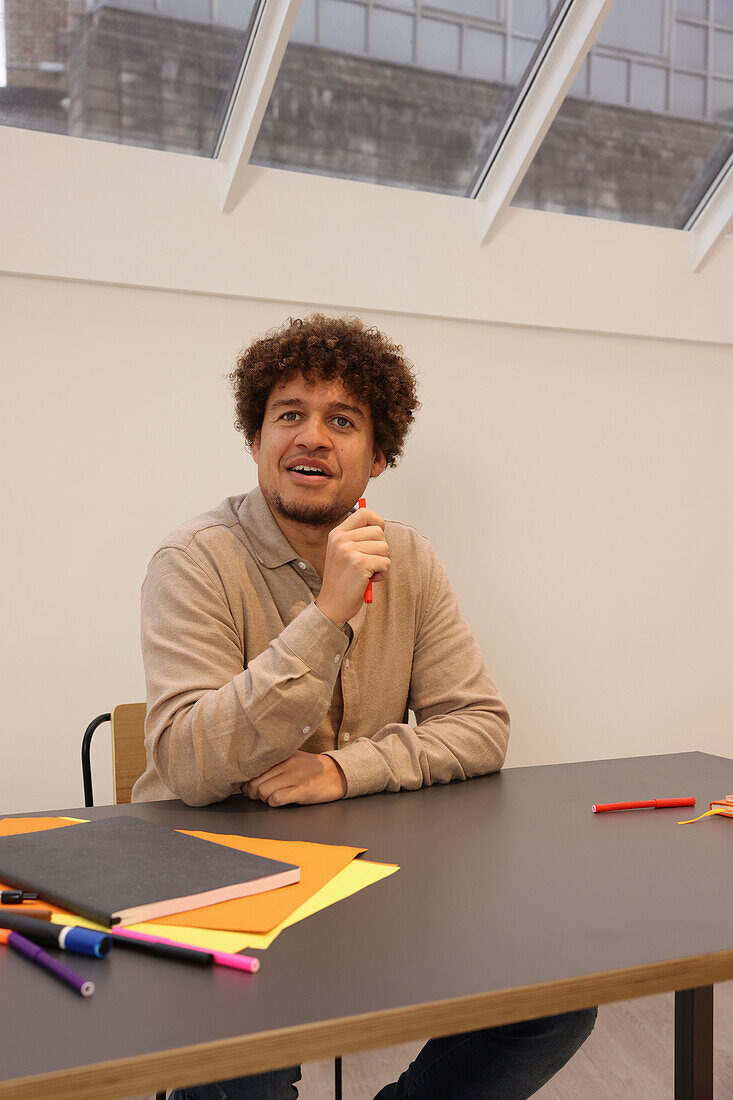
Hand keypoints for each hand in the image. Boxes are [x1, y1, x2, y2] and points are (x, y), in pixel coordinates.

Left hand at [244, 751, 347, 806]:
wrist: (337, 773)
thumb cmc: (311, 768)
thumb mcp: (293, 758)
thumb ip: (274, 762)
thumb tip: (250, 773)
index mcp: (283, 755)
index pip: (254, 768)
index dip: (247, 781)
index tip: (248, 786)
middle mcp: (287, 764)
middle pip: (255, 782)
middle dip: (252, 793)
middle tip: (258, 795)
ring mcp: (295, 777)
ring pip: (263, 791)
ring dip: (264, 799)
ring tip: (271, 797)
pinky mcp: (303, 791)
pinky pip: (277, 799)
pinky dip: (274, 803)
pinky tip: (280, 801)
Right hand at [315, 506, 389, 626]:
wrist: (331, 605)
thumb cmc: (342, 581)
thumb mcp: (343, 553)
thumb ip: (357, 538)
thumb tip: (380, 525)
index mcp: (337, 534)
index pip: (364, 513)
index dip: (377, 522)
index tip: (377, 537)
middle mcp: (341, 539)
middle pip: (378, 531)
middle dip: (381, 548)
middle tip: (369, 562)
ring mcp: (349, 551)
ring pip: (384, 547)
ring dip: (382, 562)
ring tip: (368, 573)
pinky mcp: (360, 564)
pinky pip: (386, 562)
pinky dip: (383, 574)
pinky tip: (370, 580)